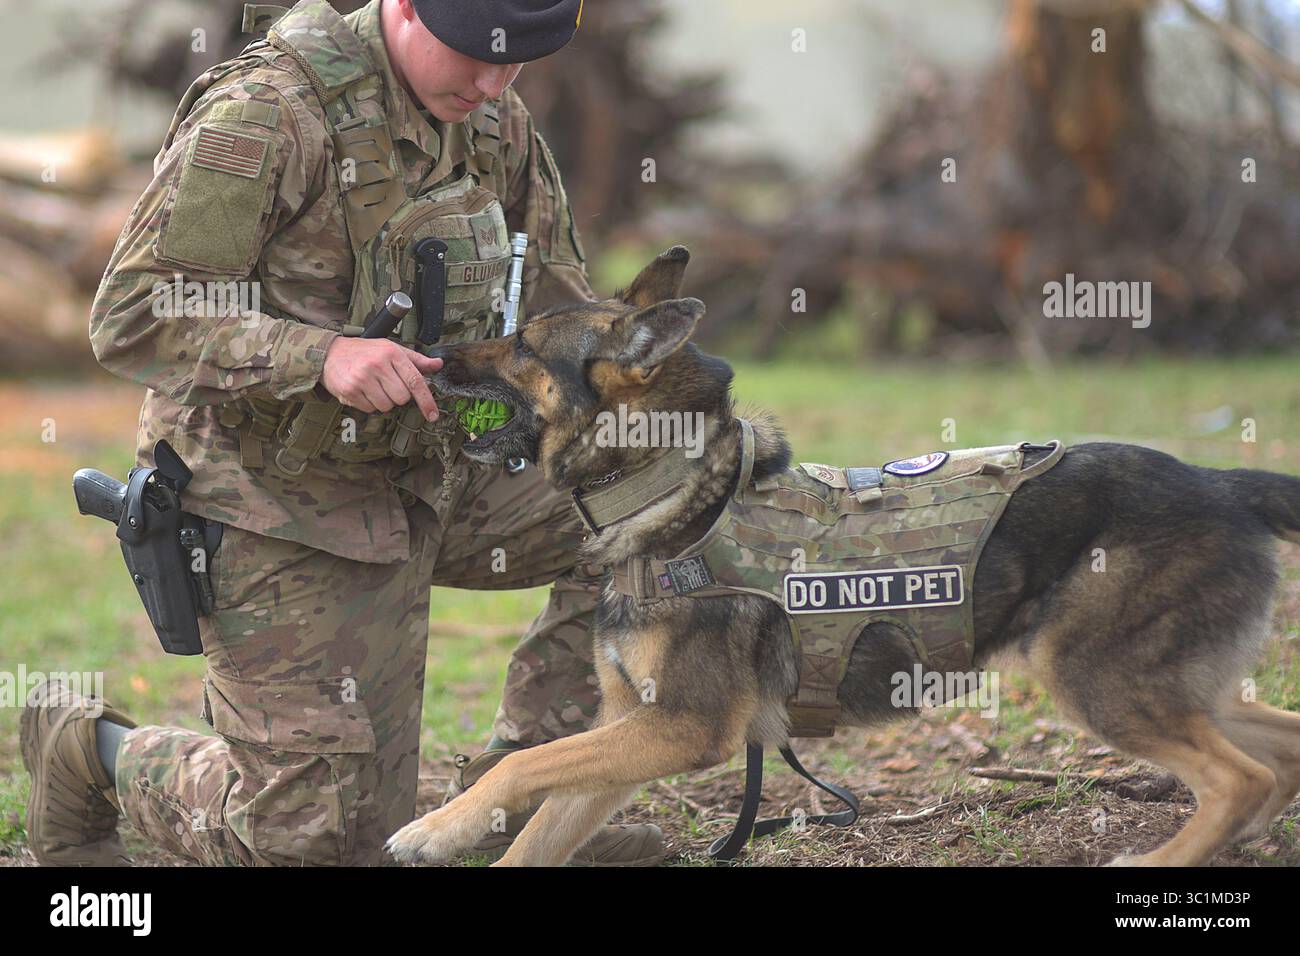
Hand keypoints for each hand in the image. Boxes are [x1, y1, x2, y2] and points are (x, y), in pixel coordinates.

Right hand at [319, 337, 442, 417]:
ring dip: (382, 401)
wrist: (330, 353)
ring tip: (372, 386)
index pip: (415, 381)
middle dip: (397, 396)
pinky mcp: (350, 390)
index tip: (433, 415)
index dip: (426, 401)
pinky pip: (370, 409)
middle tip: (386, 384)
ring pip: (386, 406)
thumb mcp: (392, 349)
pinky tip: (362, 390)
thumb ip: (416, 360)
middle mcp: (378, 364)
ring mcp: (362, 378)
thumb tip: (438, 364)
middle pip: (402, 398)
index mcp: (392, 353)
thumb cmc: (365, 352)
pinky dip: (368, 404)